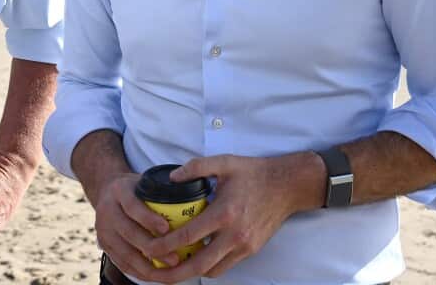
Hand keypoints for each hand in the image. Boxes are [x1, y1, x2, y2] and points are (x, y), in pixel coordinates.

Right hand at [91, 172, 178, 282]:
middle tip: (175, 259)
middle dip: (154, 249)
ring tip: (170, 272)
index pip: (133, 206)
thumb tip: (197, 203)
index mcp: (119, 191)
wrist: (107, 191)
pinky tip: (157, 276)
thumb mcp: (145, 182)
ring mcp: (103, 229)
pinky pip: (122, 264)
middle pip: (130, 233)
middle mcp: (107, 210)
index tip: (167, 228)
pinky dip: (140, 273)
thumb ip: (164, 191)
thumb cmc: (135, 189)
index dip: (149, 219)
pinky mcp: (104, 245)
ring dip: (149, 267)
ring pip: (126, 253)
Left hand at [145, 153, 315, 280]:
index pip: (187, 236)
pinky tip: (195, 259)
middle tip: (154, 272)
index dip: (164, 245)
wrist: (288, 186)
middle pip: (198, 264)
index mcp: (224, 213)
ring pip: (212, 270)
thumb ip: (196, 167)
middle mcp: (234, 235)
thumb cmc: (254, 173)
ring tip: (171, 268)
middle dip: (173, 273)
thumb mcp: (224, 162)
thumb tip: (172, 178)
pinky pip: (225, 267)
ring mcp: (244, 246)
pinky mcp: (251, 250)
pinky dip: (208, 267)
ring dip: (190, 272)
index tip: (148, 248)